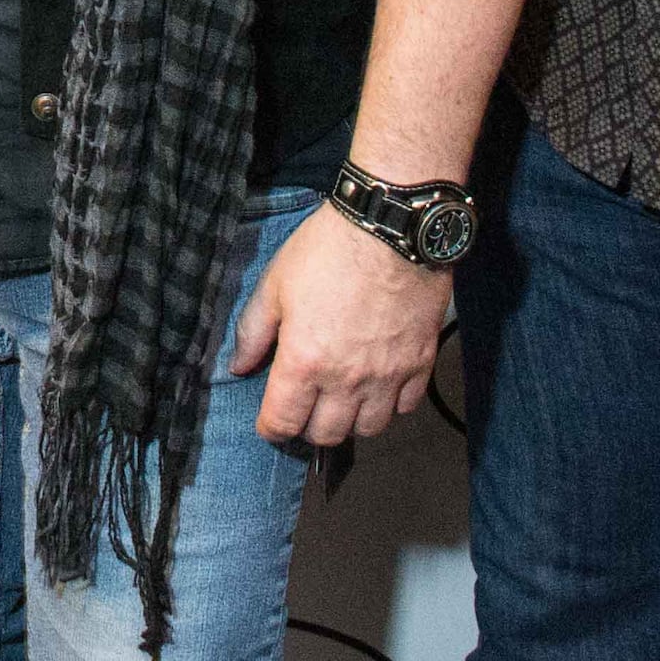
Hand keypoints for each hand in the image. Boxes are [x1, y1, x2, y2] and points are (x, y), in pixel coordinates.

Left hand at [230, 201, 450, 447]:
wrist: (391, 226)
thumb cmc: (327, 249)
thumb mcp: (275, 283)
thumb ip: (253, 331)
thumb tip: (238, 366)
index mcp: (305, 361)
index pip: (283, 422)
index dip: (270, 428)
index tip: (269, 422)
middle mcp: (347, 380)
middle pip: (326, 434)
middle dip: (308, 427)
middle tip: (304, 406)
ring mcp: (387, 375)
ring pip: (369, 429)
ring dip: (351, 421)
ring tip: (341, 399)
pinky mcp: (420, 363)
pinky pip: (405, 407)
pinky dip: (390, 405)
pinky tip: (378, 385)